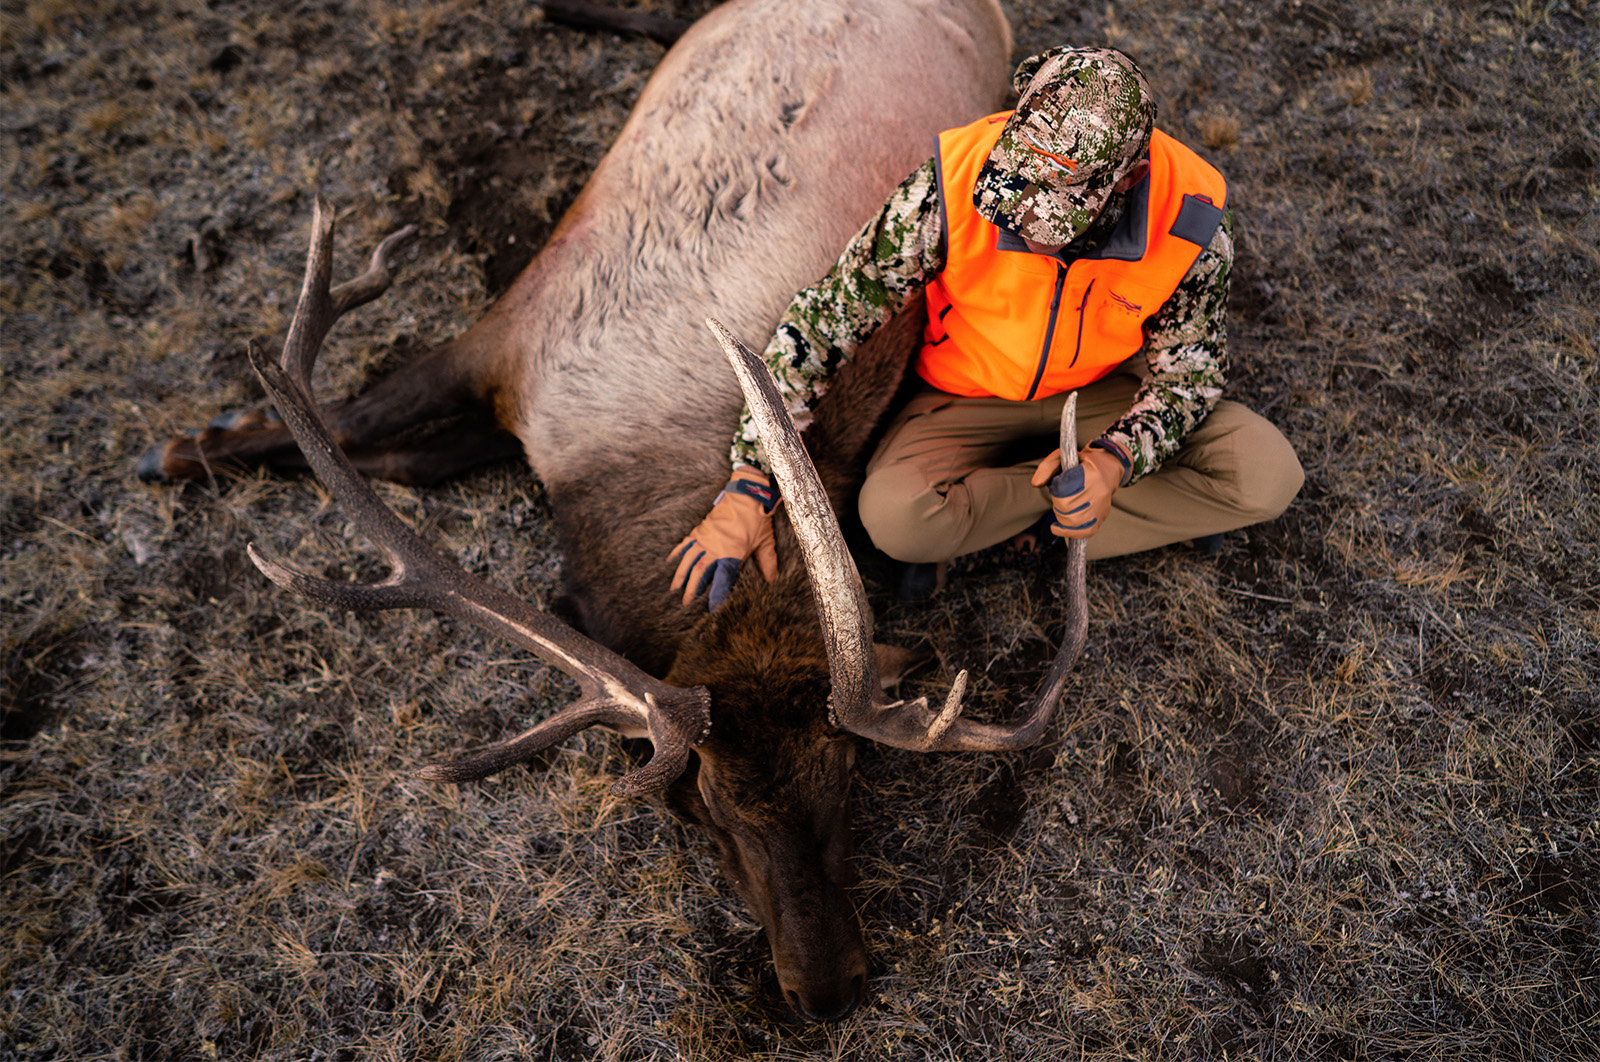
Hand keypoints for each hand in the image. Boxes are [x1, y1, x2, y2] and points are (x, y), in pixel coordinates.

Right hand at [669, 467, 778, 608]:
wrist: (746, 492)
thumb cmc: (757, 517)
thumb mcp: (766, 541)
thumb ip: (768, 563)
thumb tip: (772, 581)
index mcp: (733, 553)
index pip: (722, 579)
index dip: (716, 595)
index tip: (711, 608)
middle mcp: (716, 547)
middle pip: (699, 572)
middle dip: (691, 589)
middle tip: (685, 603)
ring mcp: (706, 537)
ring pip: (689, 559)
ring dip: (680, 575)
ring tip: (674, 588)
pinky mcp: (701, 529)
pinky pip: (686, 543)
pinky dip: (678, 553)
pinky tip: (670, 562)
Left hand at [1030, 447, 1120, 538]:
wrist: (1107, 469)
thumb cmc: (1082, 464)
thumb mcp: (1063, 457)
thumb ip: (1046, 467)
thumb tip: (1036, 483)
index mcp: (1090, 473)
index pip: (1064, 488)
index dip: (1055, 487)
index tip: (1057, 483)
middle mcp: (1098, 491)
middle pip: (1066, 506)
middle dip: (1056, 503)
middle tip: (1058, 496)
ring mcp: (1101, 506)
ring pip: (1073, 521)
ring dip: (1060, 516)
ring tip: (1061, 507)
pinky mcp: (1101, 517)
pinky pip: (1085, 532)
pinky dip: (1069, 532)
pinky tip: (1058, 527)